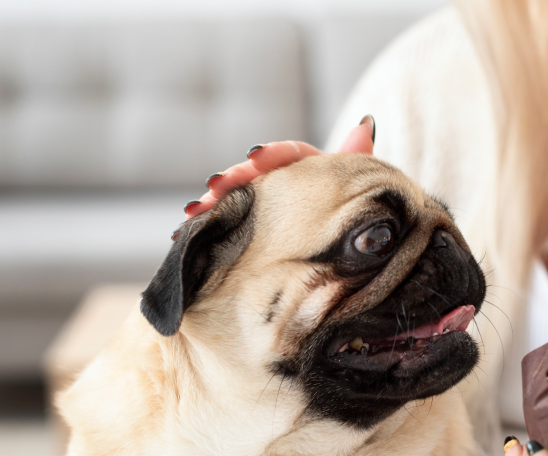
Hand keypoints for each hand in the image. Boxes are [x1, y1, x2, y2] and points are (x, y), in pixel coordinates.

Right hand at [182, 115, 376, 218]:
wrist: (357, 240)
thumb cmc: (358, 206)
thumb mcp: (358, 185)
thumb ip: (357, 158)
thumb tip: (366, 123)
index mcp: (309, 166)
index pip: (288, 154)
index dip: (271, 154)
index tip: (255, 157)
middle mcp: (283, 181)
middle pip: (253, 175)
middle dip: (232, 179)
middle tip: (213, 187)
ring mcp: (266, 204)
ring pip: (234, 198)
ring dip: (211, 203)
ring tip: (192, 213)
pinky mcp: (253, 227)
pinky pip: (227, 223)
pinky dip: (205, 227)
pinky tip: (181, 235)